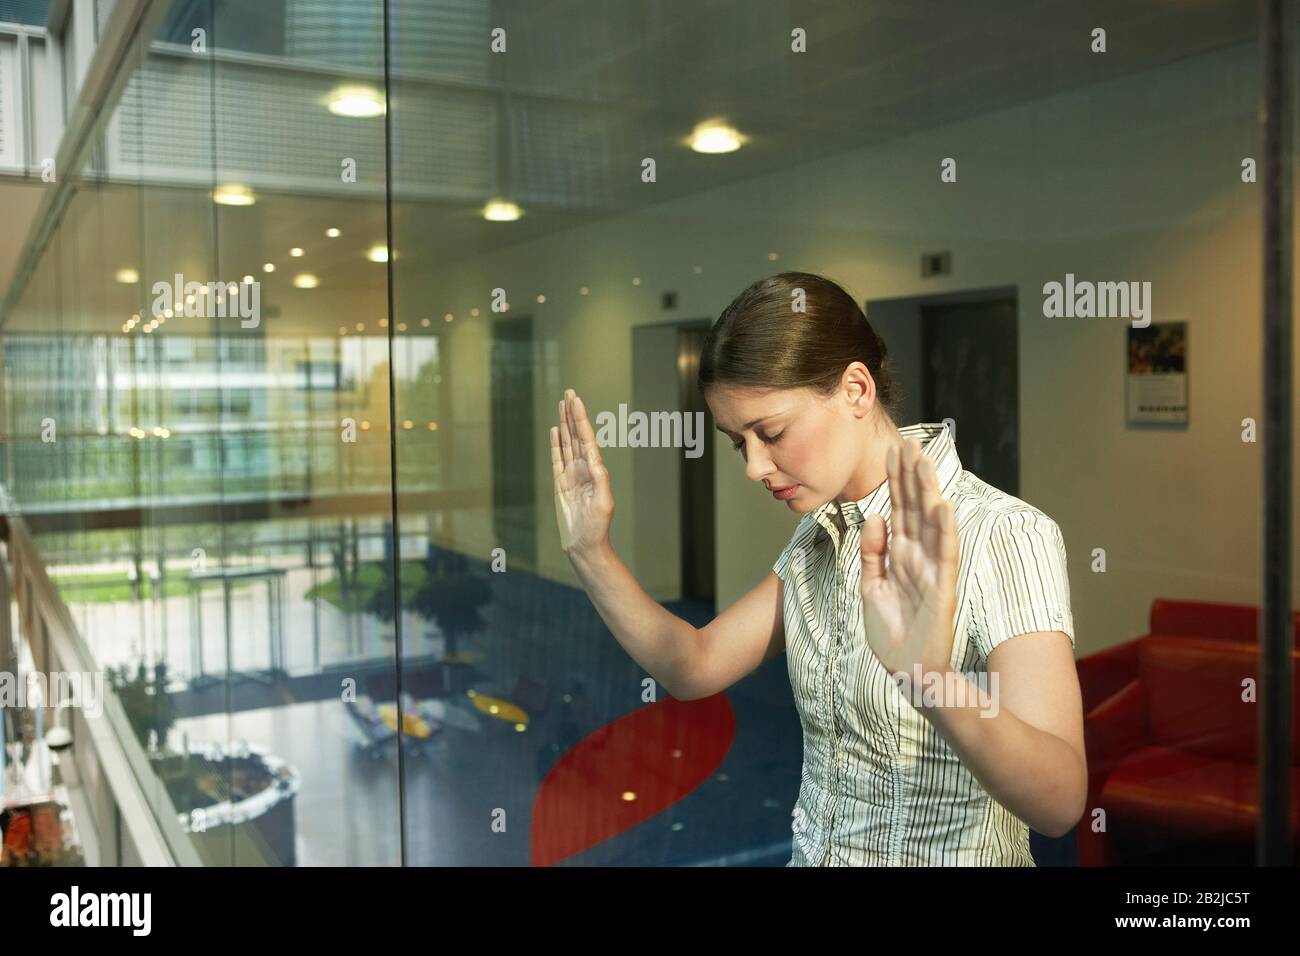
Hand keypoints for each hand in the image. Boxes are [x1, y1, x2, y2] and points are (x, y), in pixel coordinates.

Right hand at [551, 388, 613, 556]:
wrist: (584, 544)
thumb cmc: (597, 527)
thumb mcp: (603, 504)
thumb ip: (600, 482)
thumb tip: (595, 462)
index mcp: (594, 469)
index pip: (586, 438)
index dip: (580, 418)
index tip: (575, 400)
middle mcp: (583, 468)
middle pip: (576, 434)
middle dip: (573, 414)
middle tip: (569, 392)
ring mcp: (571, 474)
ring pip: (567, 443)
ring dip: (565, 423)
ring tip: (562, 404)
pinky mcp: (561, 483)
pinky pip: (557, 458)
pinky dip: (556, 443)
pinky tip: (556, 430)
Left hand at [858, 437, 958, 677]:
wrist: (907, 671)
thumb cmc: (891, 634)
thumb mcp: (871, 587)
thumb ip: (872, 553)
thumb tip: (874, 516)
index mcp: (900, 556)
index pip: (898, 509)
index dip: (895, 481)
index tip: (892, 450)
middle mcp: (918, 557)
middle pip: (915, 508)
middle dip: (912, 476)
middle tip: (909, 442)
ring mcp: (932, 570)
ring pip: (931, 524)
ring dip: (928, 492)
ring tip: (924, 462)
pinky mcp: (943, 588)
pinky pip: (944, 554)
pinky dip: (944, 530)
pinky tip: (943, 505)